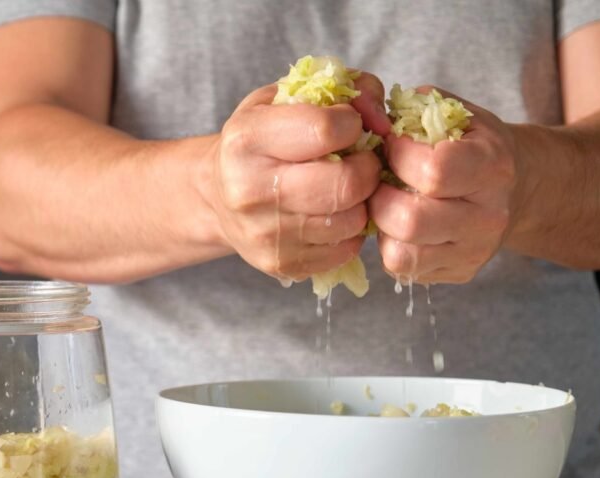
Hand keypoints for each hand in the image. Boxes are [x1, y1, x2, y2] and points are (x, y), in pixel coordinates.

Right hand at [204, 78, 383, 281]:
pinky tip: (333, 213)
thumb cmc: (261, 139)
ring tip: (346, 187)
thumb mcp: (288, 97)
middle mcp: (248, 190)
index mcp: (246, 140)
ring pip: (352, 220)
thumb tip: (382, 121)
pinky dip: (351, 230)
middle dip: (367, 168)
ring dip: (362, 201)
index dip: (351, 124)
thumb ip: (346, 91)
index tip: (345, 126)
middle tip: (360, 161)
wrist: (217, 195)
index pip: (325, 129)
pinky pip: (346, 249)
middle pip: (345, 184)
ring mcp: (265, 234)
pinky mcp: (282, 265)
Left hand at [369, 87, 516, 283]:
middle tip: (380, 181)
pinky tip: (398, 223)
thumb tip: (367, 120)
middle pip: (410, 221)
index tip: (393, 145)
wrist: (516, 186)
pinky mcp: (458, 273)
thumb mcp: (453, 113)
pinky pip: (403, 268)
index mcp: (492, 167)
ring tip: (387, 203)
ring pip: (401, 254)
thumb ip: (413, 110)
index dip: (398, 155)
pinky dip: (389, 245)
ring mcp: (474, 251)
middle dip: (380, 197)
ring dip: (381, 226)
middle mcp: (488, 216)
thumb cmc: (471, 143)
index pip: (432, 171)